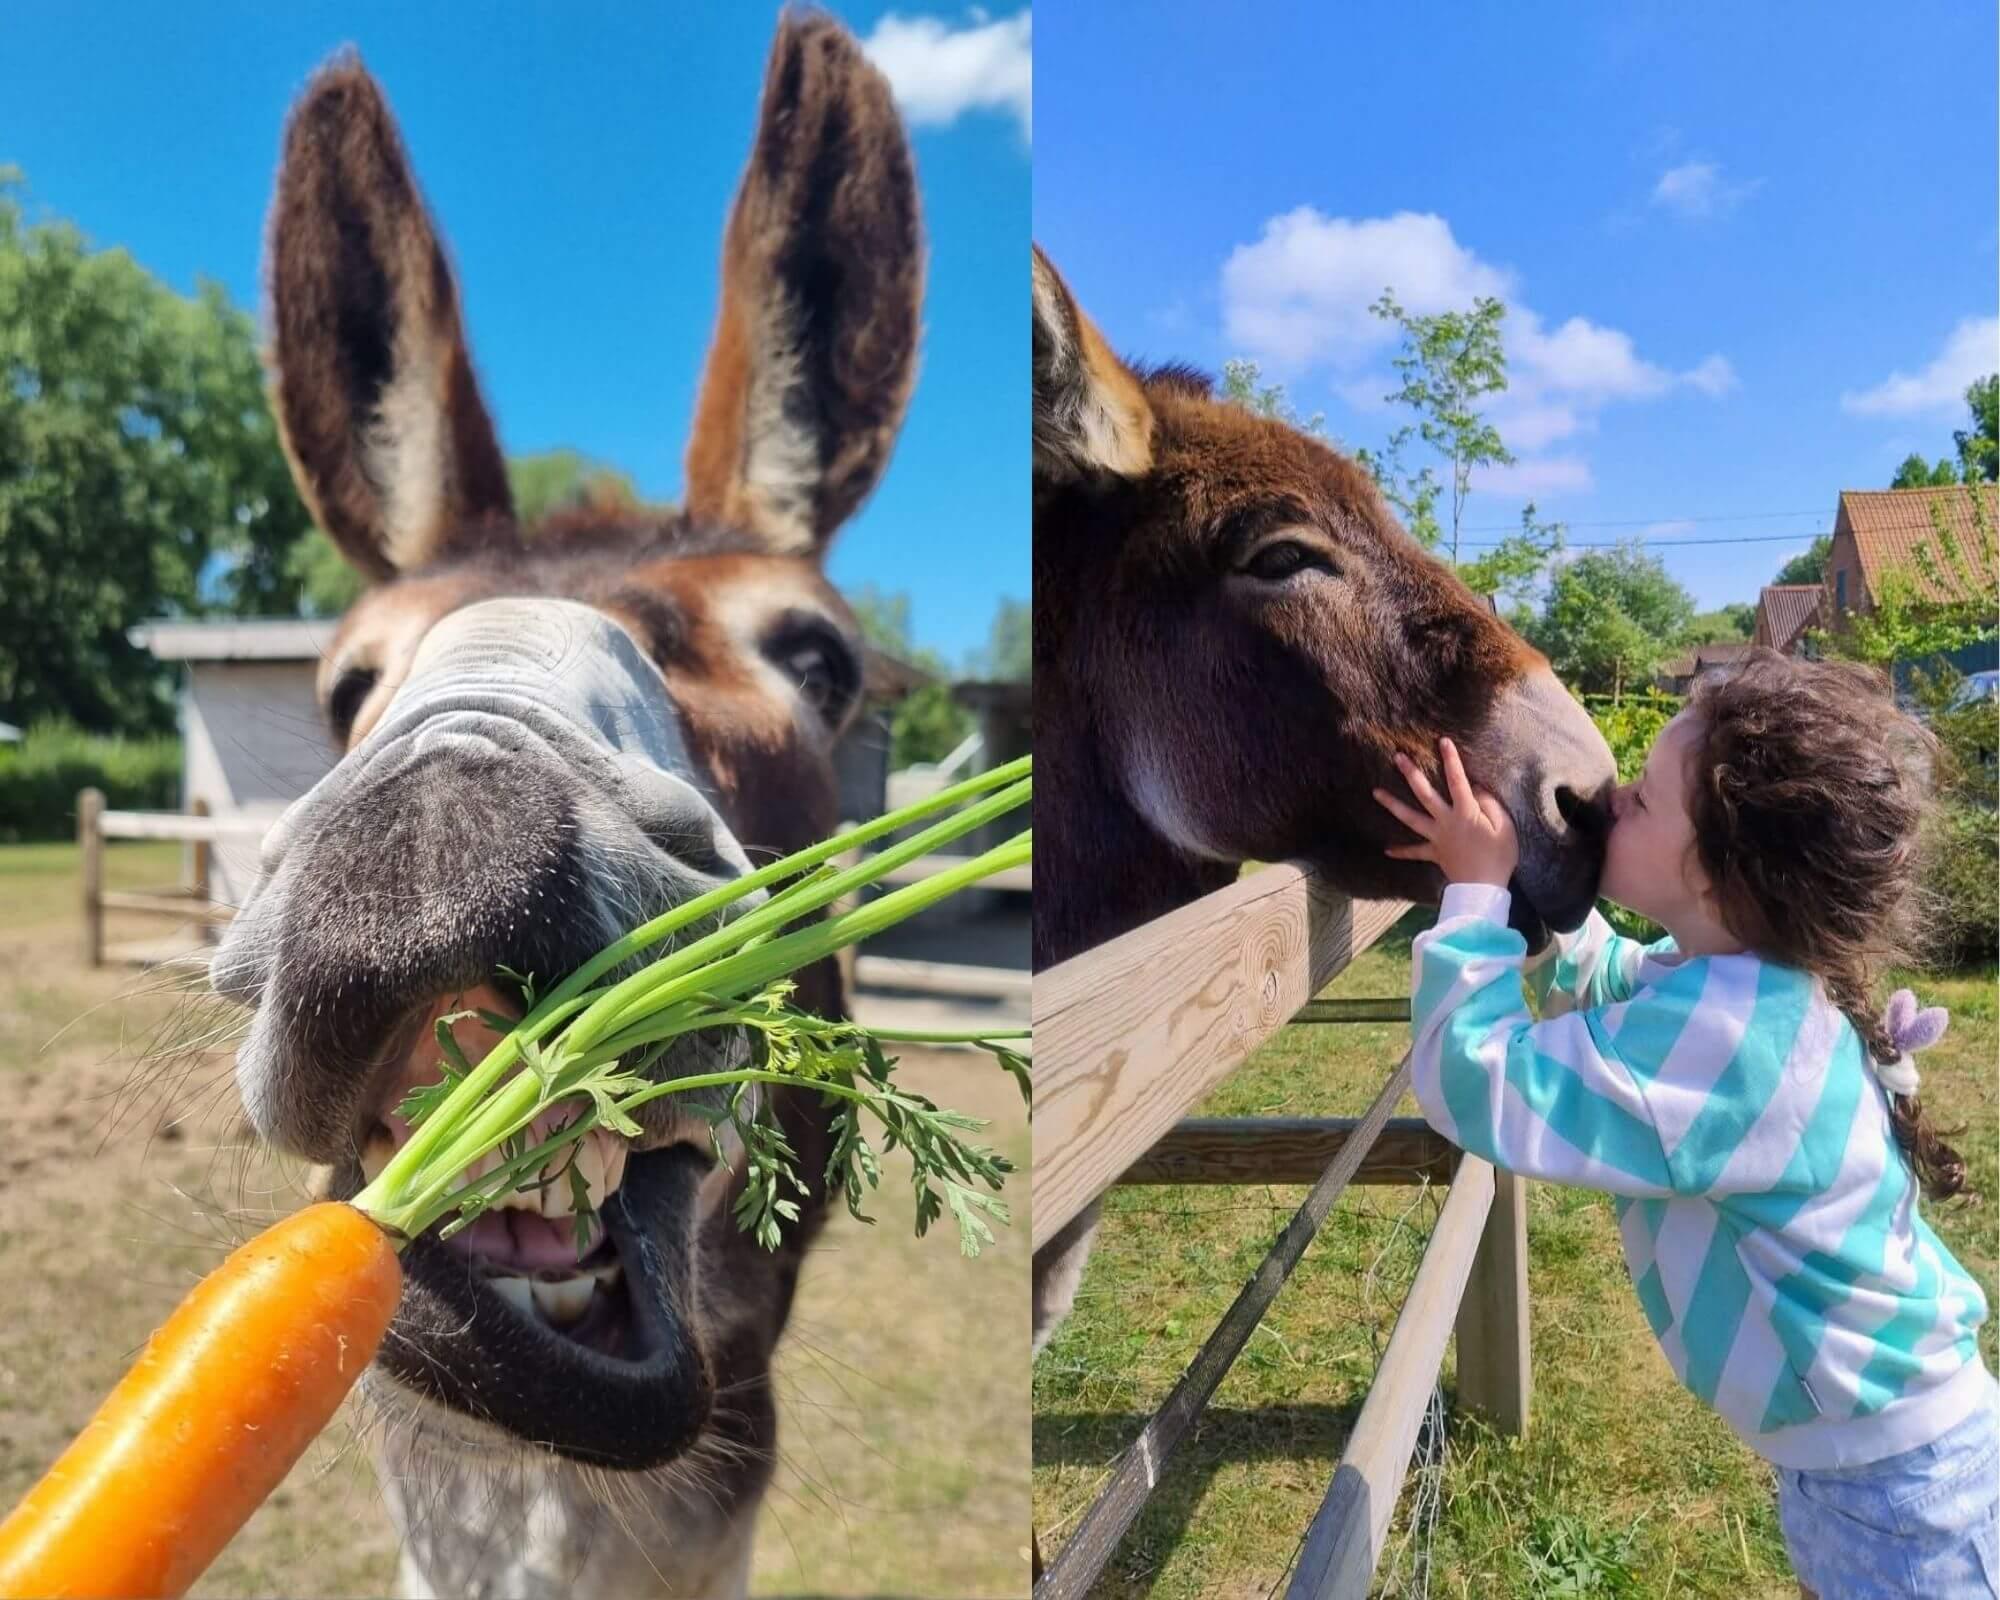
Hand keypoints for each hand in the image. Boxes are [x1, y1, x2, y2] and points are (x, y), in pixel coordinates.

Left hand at [1371, 738, 1519, 888]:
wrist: (1483, 889)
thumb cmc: (1499, 857)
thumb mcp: (1504, 827)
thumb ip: (1490, 804)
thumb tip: (1476, 788)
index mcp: (1466, 812)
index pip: (1457, 781)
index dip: (1451, 760)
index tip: (1442, 741)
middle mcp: (1446, 822)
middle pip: (1425, 794)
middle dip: (1411, 774)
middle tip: (1397, 757)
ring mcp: (1437, 838)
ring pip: (1411, 818)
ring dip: (1393, 804)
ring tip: (1375, 792)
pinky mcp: (1435, 853)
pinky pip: (1415, 852)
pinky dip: (1402, 851)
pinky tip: (1386, 849)